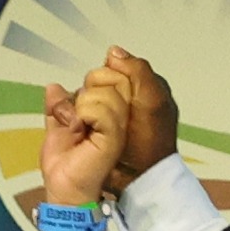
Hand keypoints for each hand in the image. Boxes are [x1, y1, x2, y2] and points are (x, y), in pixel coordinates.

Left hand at [36, 79, 120, 220]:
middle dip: (86, 92)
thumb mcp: (57, 127)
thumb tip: (54, 87)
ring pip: (107, 93)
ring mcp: (118, 128)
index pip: (110, 78)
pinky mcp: (114, 138)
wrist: (64, 188)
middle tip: (75, 117)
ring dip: (83, 105)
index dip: (92, 82)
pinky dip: (84, 114)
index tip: (76, 105)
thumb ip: (59, 106)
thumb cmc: (65, 166)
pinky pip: (102, 111)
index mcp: (108, 114)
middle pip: (111, 80)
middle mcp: (118, 119)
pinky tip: (79, 128)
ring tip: (77, 125)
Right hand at [90, 48, 180, 191]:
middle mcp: (124, 96)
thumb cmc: (151, 141)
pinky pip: (76, 108)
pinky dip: (75, 113)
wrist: (138, 177)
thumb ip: (138, 71)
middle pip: (96, 79)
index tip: (119, 96)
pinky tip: (81, 124)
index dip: (112, 78)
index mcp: (143, 87)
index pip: (115, 67)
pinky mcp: (94, 126)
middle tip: (106, 112)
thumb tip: (113, 52)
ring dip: (83, 104)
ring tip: (91, 122)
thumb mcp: (153, 101)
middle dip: (96, 92)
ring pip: (84, 92)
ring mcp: (108, 111)